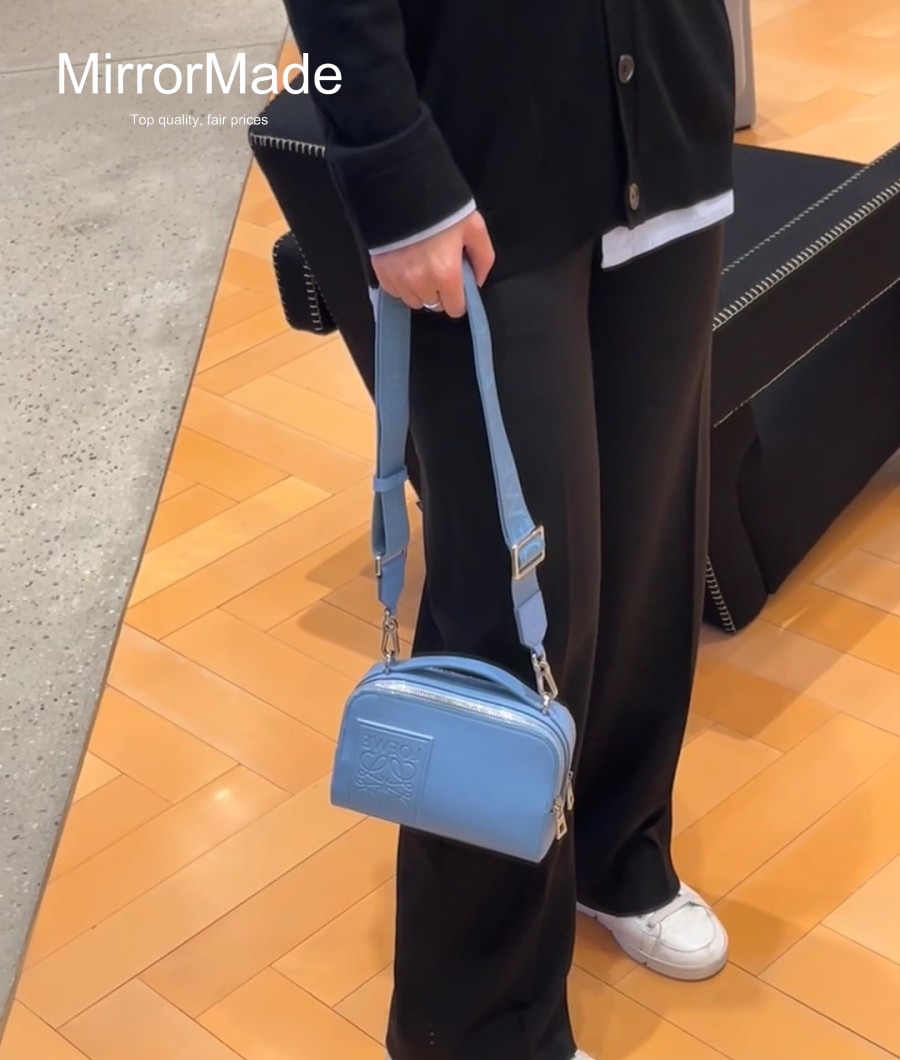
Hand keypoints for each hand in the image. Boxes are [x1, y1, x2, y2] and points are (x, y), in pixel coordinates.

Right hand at [370, 210, 494, 317]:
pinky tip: (406, 265)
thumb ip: (483, 257)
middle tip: (439, 269)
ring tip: (422, 266)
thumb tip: (478, 280)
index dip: (459, 299)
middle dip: (440, 292)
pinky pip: (395, 291)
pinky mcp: (382, 273)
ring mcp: (399, 280)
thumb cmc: (442, 207)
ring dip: (420, 290)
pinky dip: (401, 284)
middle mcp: (421, 283)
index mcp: (446, 274)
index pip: (455, 308)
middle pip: (434, 305)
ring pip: (413, 301)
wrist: (403, 189)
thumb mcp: (474, 227)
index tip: (458, 286)